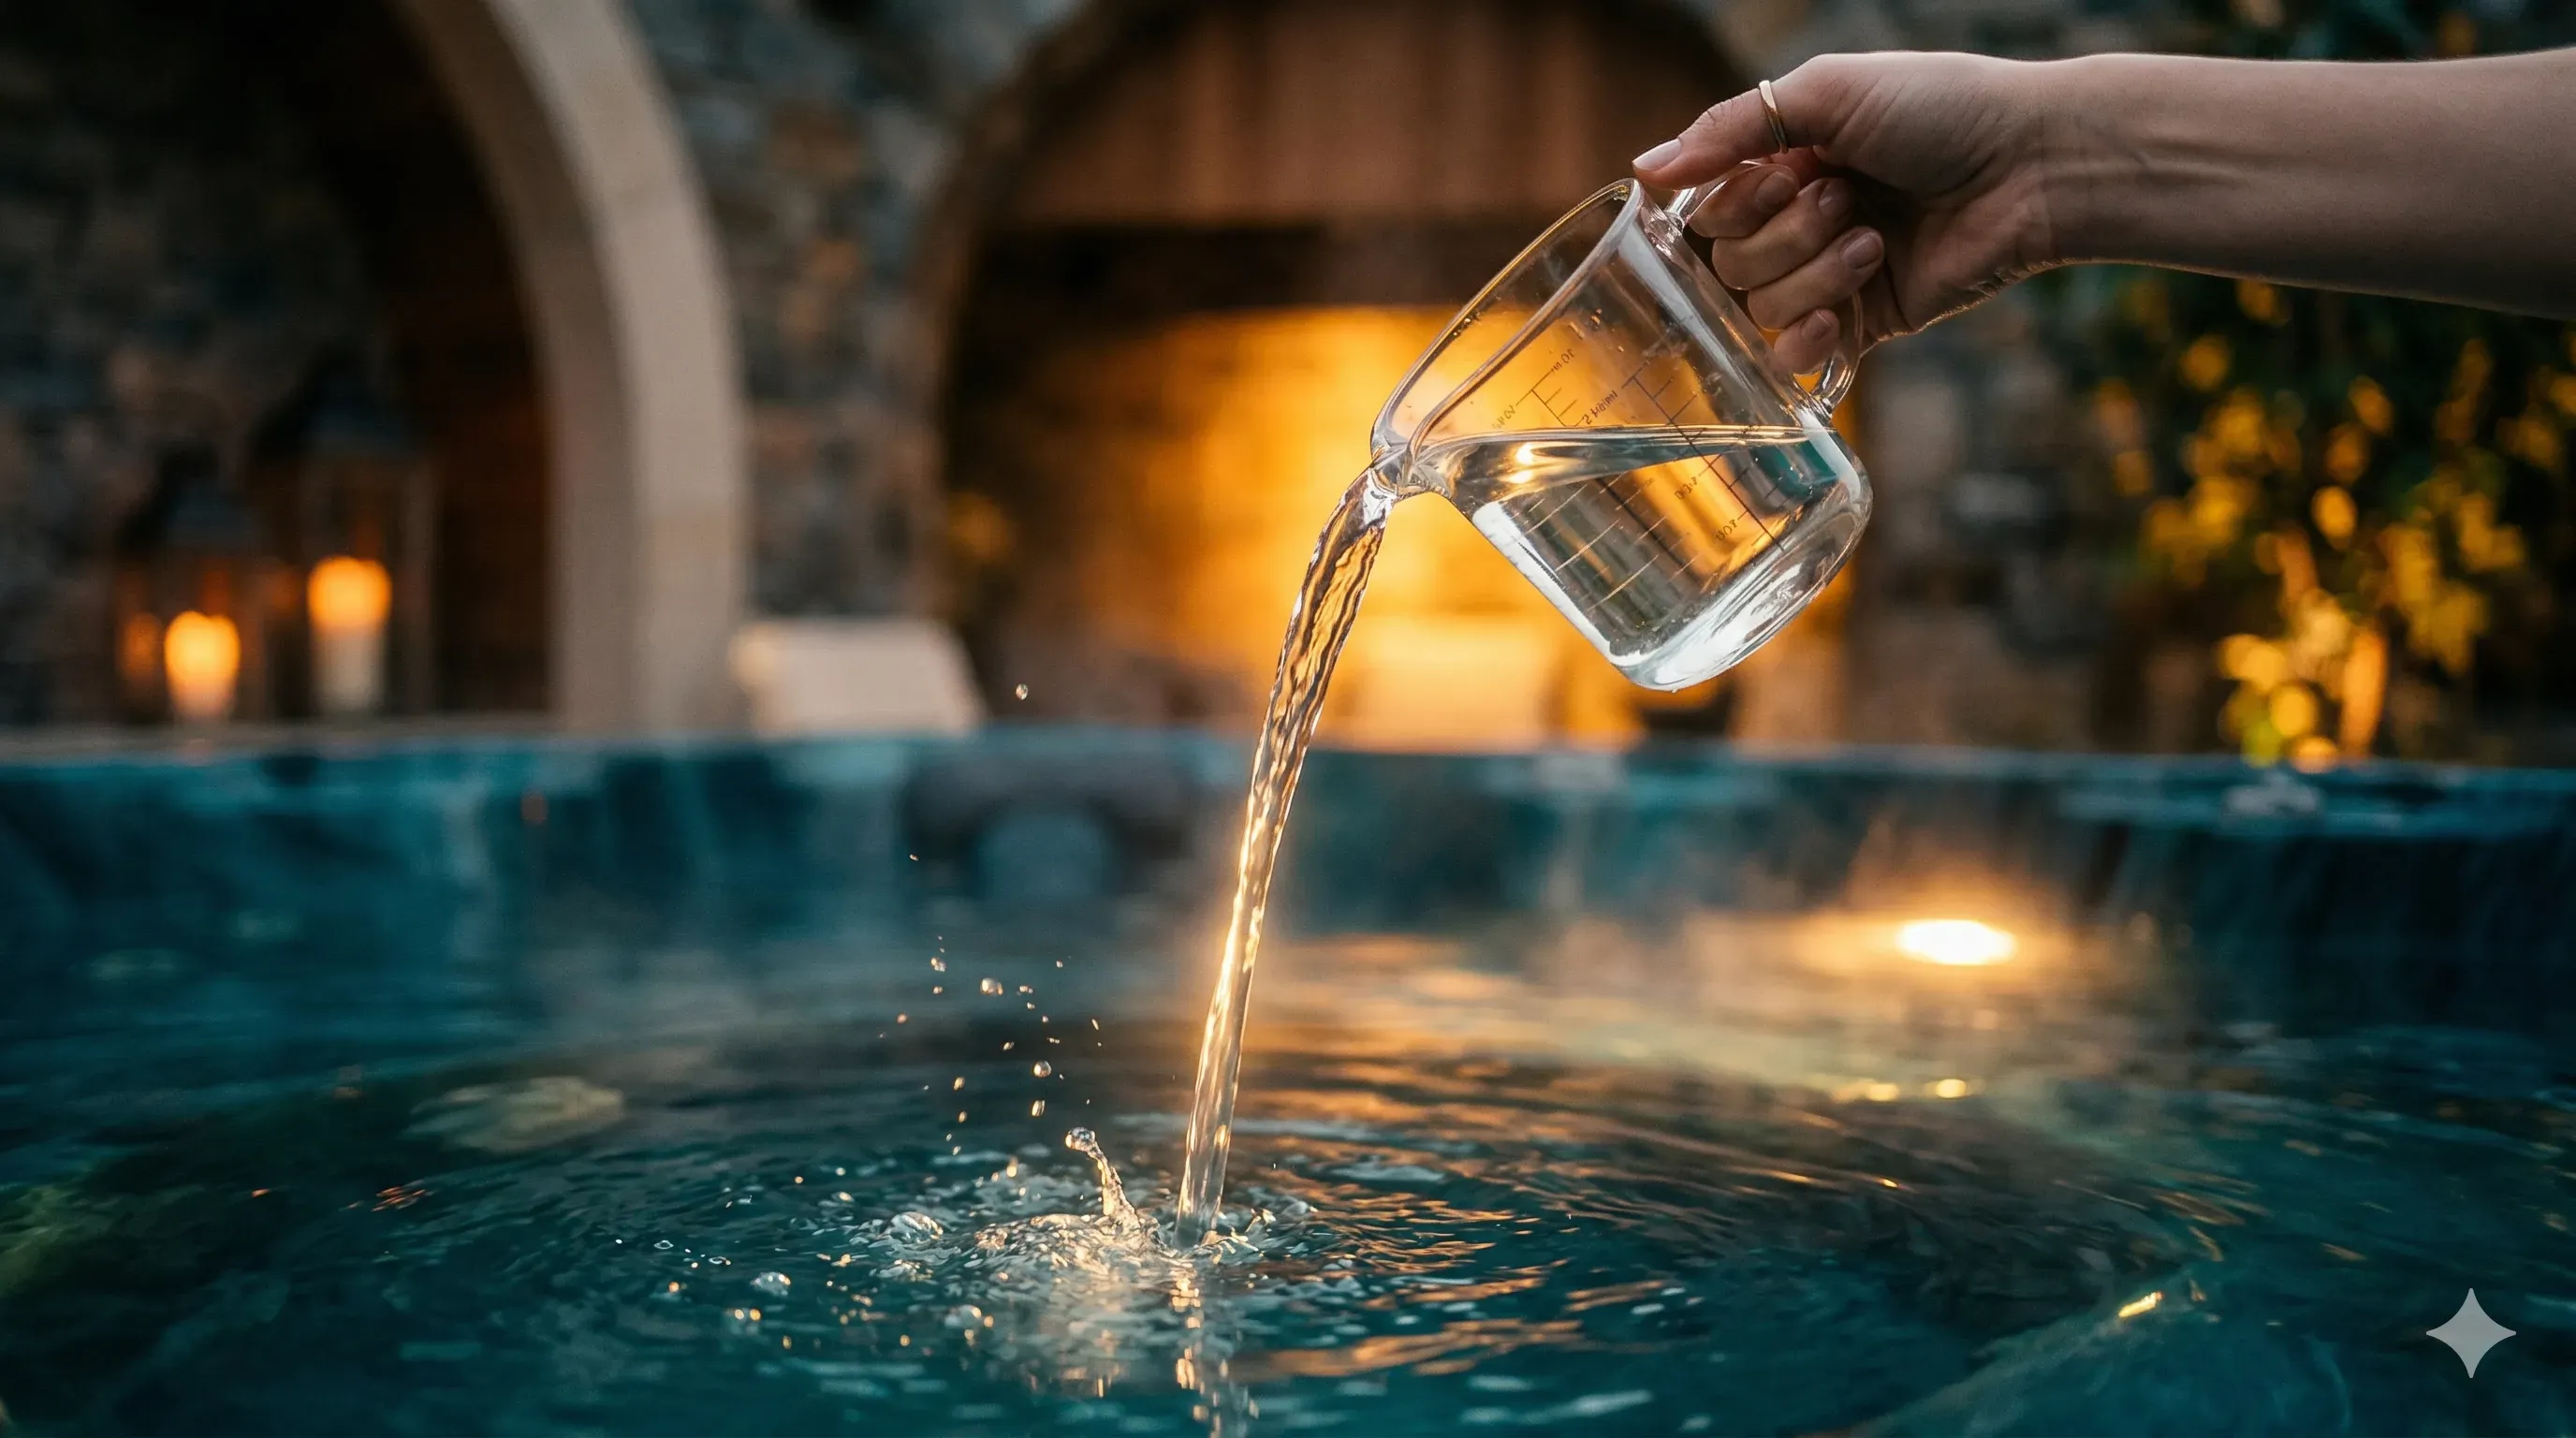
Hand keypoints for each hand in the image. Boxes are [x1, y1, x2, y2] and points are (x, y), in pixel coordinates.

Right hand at [1634, 53, 2067, 372]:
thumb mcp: (1829, 91)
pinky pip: (1797, 358)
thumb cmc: (1942, 110)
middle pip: (1729, 264)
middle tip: (1846, 201)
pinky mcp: (1866, 324)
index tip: (1788, 174)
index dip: (1735, 203)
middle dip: (1783, 236)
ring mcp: (1830, 276)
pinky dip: (1805, 343)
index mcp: (1786, 161)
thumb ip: (1730, 128)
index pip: (1709, 208)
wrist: (2033, 168)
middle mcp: (1800, 220)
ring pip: (1762, 308)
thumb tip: (1644, 168)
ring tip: (1873, 242)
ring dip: (1814, 274)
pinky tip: (1837, 317)